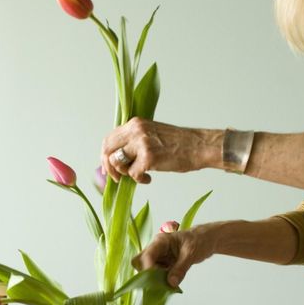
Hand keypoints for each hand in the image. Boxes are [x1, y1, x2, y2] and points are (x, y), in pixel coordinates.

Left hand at [101, 118, 218, 183]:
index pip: (109, 139)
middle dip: (109, 167)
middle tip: (117, 178)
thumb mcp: (151, 134)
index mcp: (135, 124)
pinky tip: (149, 178)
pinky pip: (133, 174)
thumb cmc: (178, 144)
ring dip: (125, 173)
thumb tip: (117, 157)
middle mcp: (135, 130)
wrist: (198, 146)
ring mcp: (141, 144)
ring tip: (139, 175)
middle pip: (108, 150)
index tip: (107, 167)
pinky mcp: (149, 158)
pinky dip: (140, 180)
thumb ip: (134, 141)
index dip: (105, 155)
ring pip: (118, 162)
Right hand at [132, 227, 215, 287]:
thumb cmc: (199, 240)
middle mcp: (157, 248)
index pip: (147, 255)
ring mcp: (160, 257)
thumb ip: (180, 268)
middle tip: (159, 284)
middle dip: (147, 274)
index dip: (148, 268)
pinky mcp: (164, 264)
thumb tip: (171, 283)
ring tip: (167, 285)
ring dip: (155, 279)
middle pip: (141, 262)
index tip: (154, 281)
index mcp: (161, 241)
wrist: (207, 239)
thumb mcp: (191, 254)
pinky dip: (162, 280)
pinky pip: (157, 274)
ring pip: (148, 270)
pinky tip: (171, 284)